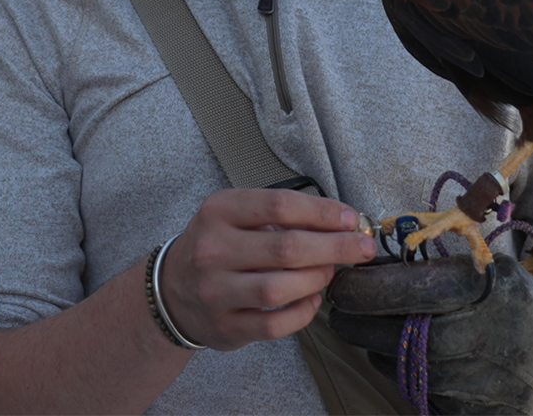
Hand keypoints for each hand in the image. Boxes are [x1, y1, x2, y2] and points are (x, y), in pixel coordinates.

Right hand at [158, 187, 377, 350]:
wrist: (171, 290)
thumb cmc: (217, 246)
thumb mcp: (235, 216)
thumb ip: (280, 217)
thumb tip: (339, 224)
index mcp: (219, 211)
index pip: (280, 205)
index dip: (322, 213)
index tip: (350, 219)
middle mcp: (213, 249)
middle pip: (286, 247)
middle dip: (334, 247)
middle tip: (361, 247)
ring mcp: (215, 291)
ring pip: (279, 288)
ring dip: (316, 279)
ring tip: (330, 272)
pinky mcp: (224, 326)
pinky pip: (274, 325)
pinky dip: (302, 314)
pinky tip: (313, 301)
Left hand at [328, 255, 532, 414]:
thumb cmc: (517, 304)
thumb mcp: (489, 268)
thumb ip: (437, 262)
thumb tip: (370, 254)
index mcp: (470, 292)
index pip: (388, 289)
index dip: (356, 284)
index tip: (340, 277)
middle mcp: (462, 340)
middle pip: (376, 331)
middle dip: (353, 317)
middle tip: (343, 305)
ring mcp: (461, 383)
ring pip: (389, 362)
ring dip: (378, 344)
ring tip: (390, 326)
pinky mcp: (460, 413)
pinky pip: (411, 389)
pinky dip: (406, 371)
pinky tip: (419, 355)